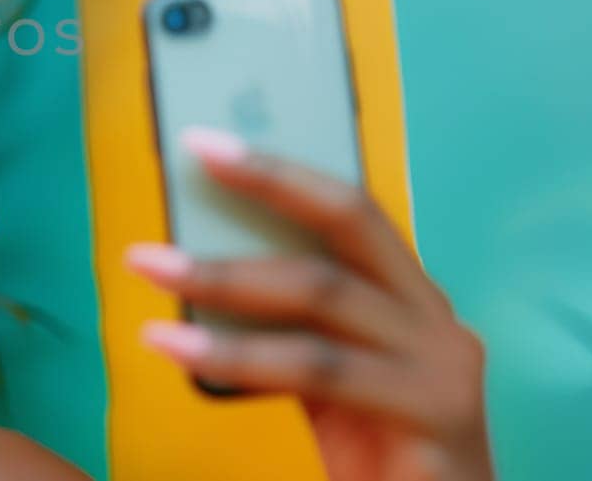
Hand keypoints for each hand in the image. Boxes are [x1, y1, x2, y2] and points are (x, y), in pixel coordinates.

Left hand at [125, 127, 494, 480]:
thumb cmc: (374, 449)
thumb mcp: (326, 375)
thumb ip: (286, 322)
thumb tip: (195, 261)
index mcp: (411, 299)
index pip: (349, 209)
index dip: (279, 169)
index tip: (201, 142)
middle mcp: (437, 321)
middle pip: (347, 227)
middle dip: (256, 193)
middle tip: (175, 176)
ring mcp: (443, 367)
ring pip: (321, 296)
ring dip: (222, 276)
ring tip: (147, 268)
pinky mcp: (434, 416)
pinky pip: (317, 370)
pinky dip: (235, 355)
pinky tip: (175, 345)